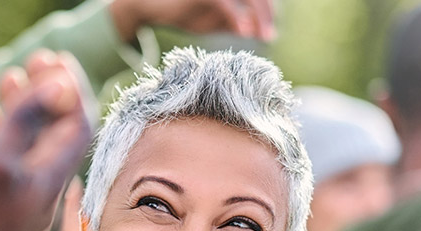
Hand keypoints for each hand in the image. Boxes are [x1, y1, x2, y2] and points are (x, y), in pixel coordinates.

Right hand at [0, 52, 94, 230]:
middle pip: (57, 136)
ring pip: (32, 150)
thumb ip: (25, 123)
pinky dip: (3, 141)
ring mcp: (22, 209)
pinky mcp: (0, 219)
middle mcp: (42, 196)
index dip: (71, 89)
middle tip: (30, 63)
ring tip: (6, 81)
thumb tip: (60, 84)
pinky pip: (12, 170)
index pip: (79, 125)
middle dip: (46, 95)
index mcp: (48, 180)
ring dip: (23, 114)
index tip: (53, 62)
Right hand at [110, 0, 276, 43]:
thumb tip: (257, 31)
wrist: (151, 7)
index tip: (268, 34)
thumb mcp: (213, 21)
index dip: (267, 13)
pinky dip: (237, 17)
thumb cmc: (182, 13)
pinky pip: (226, 3)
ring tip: (262, 35)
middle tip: (269, 36)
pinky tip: (244, 33)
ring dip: (258, 15)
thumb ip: (233, 22)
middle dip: (266, 14)